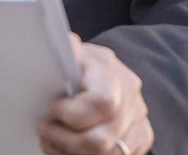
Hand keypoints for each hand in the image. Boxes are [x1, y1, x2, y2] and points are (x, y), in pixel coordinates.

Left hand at [38, 34, 153, 154]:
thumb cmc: (79, 66)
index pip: (102, 102)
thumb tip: (68, 44)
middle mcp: (130, 95)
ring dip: (71, 153)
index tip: (51, 108)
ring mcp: (139, 117)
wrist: (103, 72)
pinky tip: (69, 148)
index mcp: (110, 70)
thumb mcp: (69, 55)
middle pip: (100, 140)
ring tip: (52, 142)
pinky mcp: (142, 135)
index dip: (71, 113)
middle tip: (45, 130)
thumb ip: (66, 51)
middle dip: (65, 140)